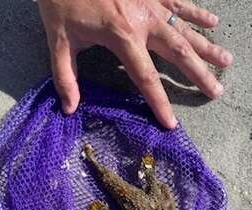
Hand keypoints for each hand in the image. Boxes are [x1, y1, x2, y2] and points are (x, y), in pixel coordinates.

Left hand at [38, 0, 232, 128]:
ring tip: (226, 61)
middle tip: (217, 91)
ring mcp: (152, 2)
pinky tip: (212, 23)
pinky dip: (197, 14)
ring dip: (208, 46)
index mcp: (121, 35)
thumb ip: (65, 76)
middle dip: (199, 74)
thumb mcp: (57, 39)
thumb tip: (69, 109)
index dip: (159, 102)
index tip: (171, 123)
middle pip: (179, 53)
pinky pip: (181, 2)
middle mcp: (143, 20)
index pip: (145, 77)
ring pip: (186, 29)